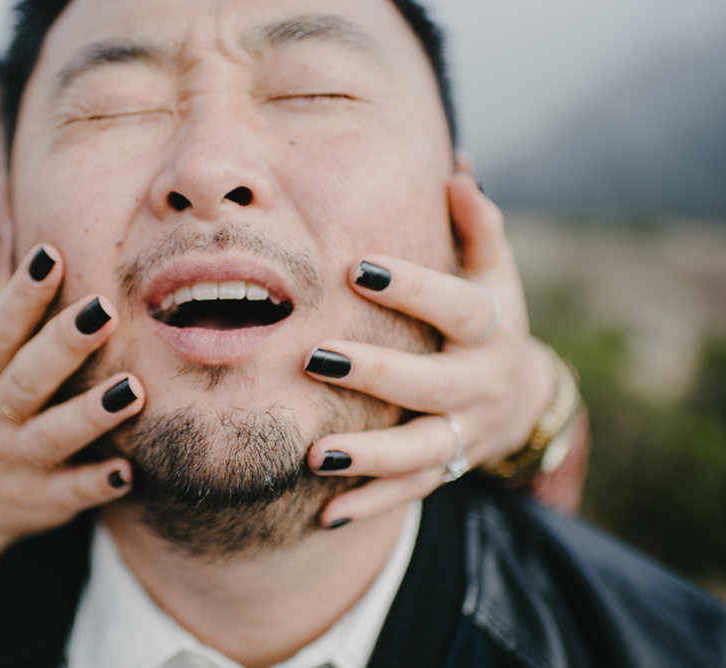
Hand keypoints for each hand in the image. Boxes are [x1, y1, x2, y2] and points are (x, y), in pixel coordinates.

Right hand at [0, 241, 142, 642]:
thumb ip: (5, 300)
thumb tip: (14, 223)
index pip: (3, 326)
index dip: (24, 291)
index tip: (53, 254)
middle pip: (28, 376)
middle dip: (64, 344)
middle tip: (105, 311)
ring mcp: (16, 460)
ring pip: (51, 436)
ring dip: (90, 414)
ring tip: (133, 390)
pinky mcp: (40, 501)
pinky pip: (69, 494)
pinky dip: (95, 484)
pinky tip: (128, 472)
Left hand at [305, 171, 553, 527]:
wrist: (520, 398)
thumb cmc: (487, 320)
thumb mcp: (493, 273)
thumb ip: (475, 227)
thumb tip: (457, 169)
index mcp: (492, 328)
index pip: (457, 306)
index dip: (413, 288)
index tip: (356, 268)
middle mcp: (480, 384)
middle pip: (432, 385)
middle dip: (376, 375)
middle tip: (315, 358)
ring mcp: (466, 433)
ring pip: (422, 451)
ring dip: (370, 457)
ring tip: (316, 455)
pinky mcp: (448, 468)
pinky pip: (410, 493)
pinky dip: (369, 505)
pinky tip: (323, 515)